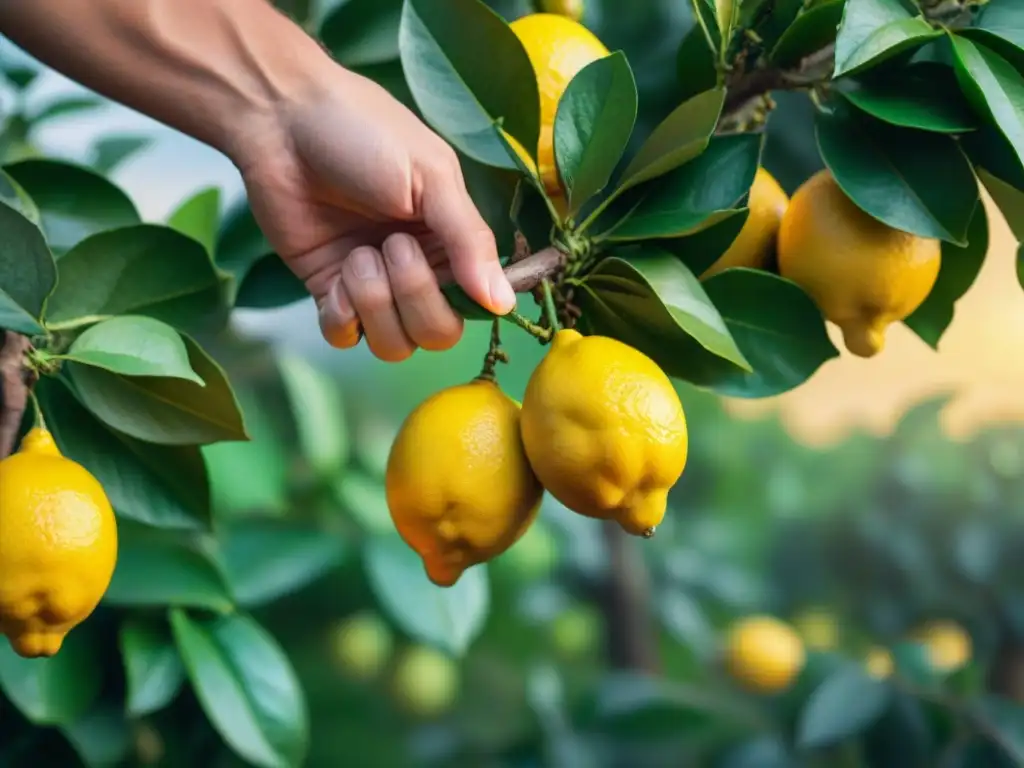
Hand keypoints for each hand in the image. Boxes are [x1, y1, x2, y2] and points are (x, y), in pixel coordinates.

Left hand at [237, 67, 516, 360]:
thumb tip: (504, 304)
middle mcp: (418, 271)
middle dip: (416, 298)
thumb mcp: (432, 176)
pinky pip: (345, 337)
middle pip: (437, 333)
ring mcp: (371, 286)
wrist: (282, 120)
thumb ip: (470, 240)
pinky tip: (337, 278)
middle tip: (392, 245)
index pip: (477, 304)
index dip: (467, 301)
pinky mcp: (327, 292)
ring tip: (358, 255)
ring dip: (377, 305)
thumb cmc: (363, 133)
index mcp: (451, 242)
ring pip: (394, 344)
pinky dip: (343, 317)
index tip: (452, 272)